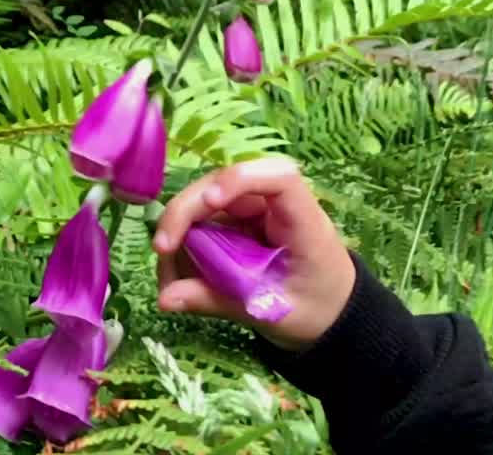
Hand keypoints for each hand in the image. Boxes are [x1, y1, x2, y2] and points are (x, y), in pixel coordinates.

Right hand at [153, 156, 354, 349]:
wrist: (331, 314)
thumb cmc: (315, 308)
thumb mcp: (269, 312)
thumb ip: (218, 300)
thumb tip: (165, 299)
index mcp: (302, 220)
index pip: (278, 178)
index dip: (240, 179)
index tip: (209, 202)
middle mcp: (272, 206)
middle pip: (222, 186)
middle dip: (185, 213)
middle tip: (161, 250)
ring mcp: (250, 213)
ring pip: (201, 206)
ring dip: (177, 237)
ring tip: (168, 283)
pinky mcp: (233, 226)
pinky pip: (199, 228)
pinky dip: (183, 252)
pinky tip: (176, 281)